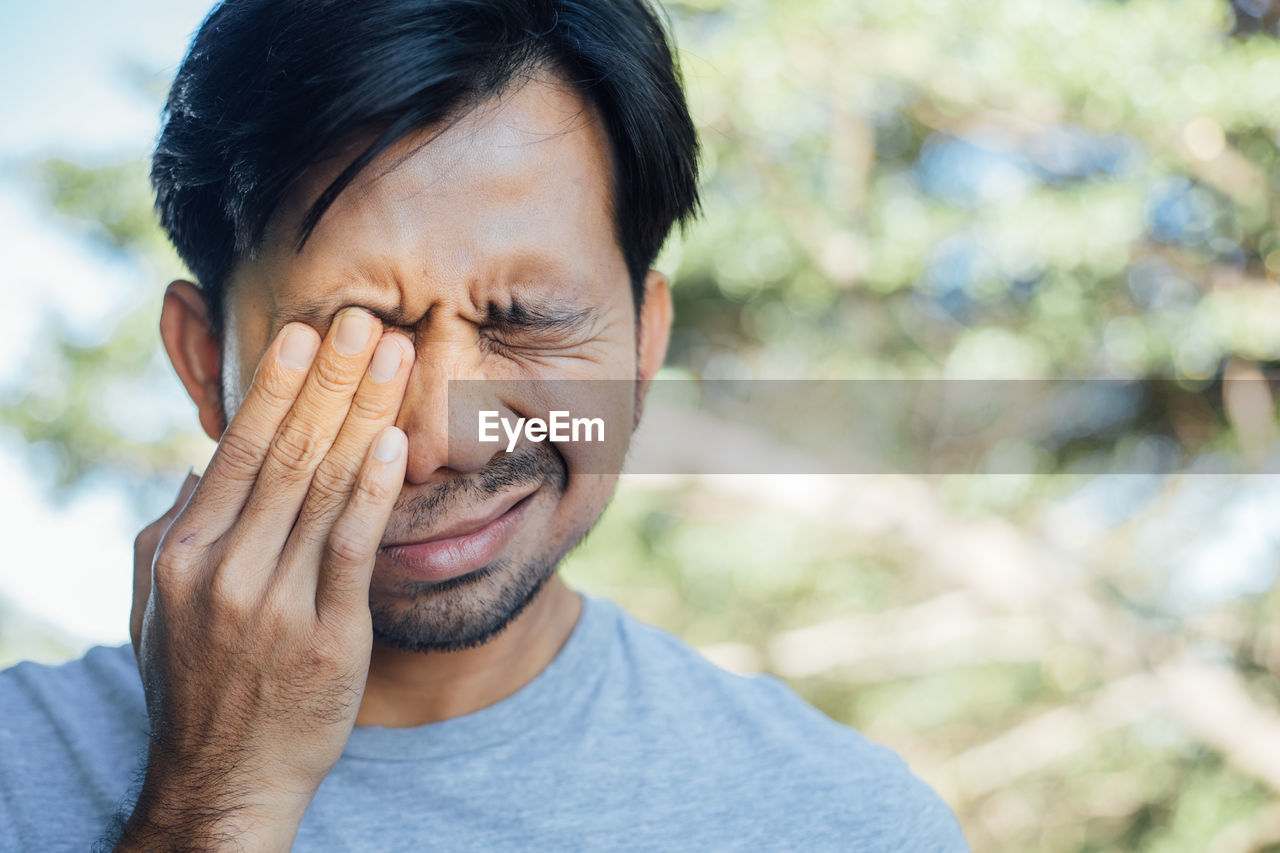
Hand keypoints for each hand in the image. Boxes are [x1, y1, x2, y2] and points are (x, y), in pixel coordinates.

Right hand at [120, 308, 412, 850]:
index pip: (239, 450)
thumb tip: (205, 463)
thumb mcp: (158, 604)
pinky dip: (373, 491)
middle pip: (289, 454)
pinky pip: (353, 550)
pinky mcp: (327, 637)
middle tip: (364, 318)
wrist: (227, 779)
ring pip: (325, 488)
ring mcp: (274, 605)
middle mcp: (224, 571)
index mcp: (183, 553)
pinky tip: (395, 442)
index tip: (306, 331)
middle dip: (329, 379)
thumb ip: (175, 529)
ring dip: (363, 413)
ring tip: (393, 356)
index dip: (276, 386)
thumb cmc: (199, 683)